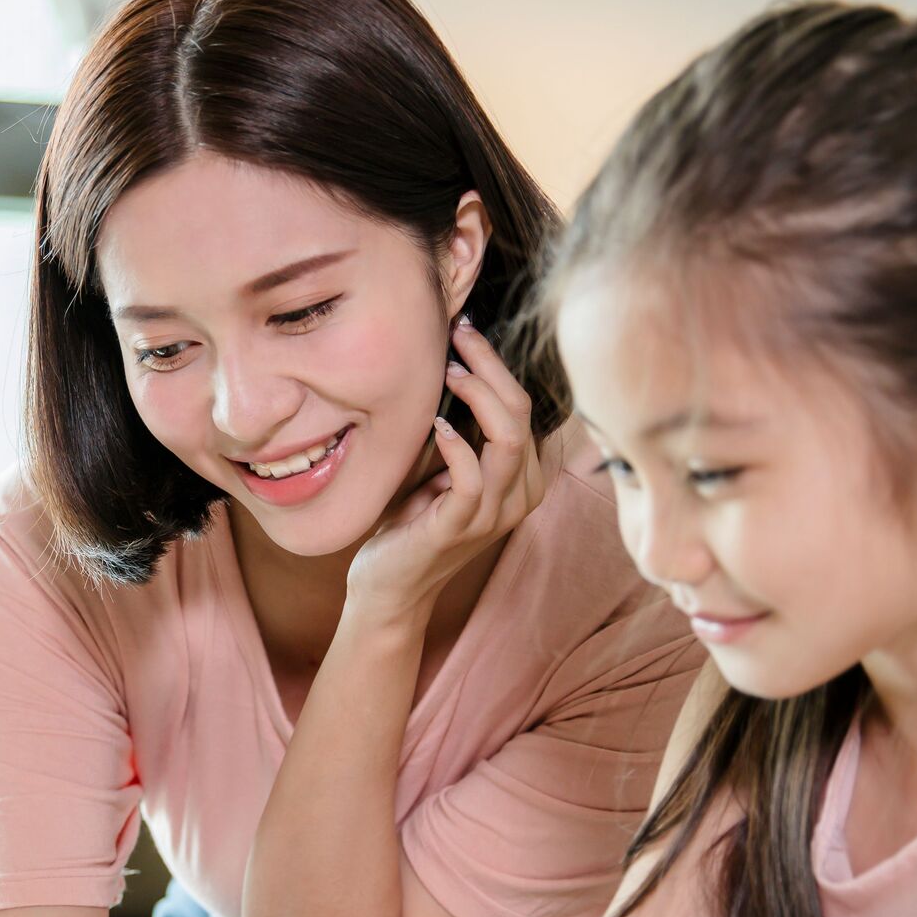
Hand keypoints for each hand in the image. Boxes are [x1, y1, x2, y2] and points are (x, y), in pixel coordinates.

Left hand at [346, 316, 548, 624]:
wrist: (391, 586)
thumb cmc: (414, 520)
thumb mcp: (446, 467)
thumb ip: (464, 429)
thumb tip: (457, 363)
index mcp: (523, 478)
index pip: (525, 407)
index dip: (498, 365)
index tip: (466, 330)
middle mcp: (519, 495)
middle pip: (522, 414)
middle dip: (491, 366)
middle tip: (458, 334)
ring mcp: (492, 515)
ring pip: (507, 439)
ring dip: (478, 396)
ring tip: (449, 369)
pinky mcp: (459, 529)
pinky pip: (472, 479)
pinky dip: (457, 446)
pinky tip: (436, 426)